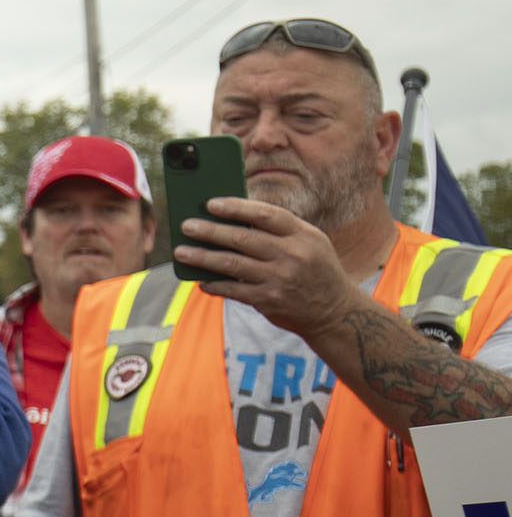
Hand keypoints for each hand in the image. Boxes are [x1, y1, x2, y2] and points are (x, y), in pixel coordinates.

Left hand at [175, 196, 363, 340]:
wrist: (335, 312)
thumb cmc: (314, 270)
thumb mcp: (310, 244)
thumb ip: (279, 231)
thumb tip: (231, 219)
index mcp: (304, 235)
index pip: (265, 215)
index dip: (236, 208)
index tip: (211, 203)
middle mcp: (293, 255)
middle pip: (243, 238)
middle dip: (210, 231)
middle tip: (186, 226)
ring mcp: (280, 279)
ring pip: (232, 264)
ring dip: (202, 257)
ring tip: (181, 252)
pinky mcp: (269, 300)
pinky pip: (233, 290)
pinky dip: (214, 284)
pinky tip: (201, 280)